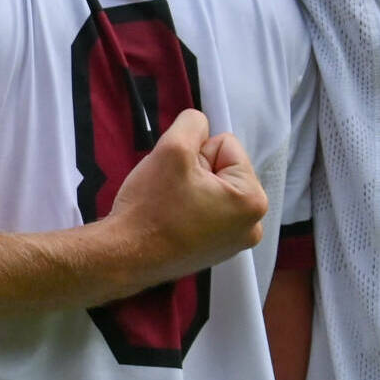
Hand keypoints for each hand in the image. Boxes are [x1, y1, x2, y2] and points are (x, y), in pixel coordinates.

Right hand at [101, 108, 267, 285]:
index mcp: (253, 199)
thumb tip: (200, 124)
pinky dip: (190, 210)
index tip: (178, 175)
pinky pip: (208, 212)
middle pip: (223, 169)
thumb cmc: (152, 205)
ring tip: (170, 206)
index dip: (196, 153)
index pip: (226, 146)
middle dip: (196, 172)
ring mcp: (236, 243)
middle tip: (171, 190)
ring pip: (214, 190)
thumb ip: (193, 123)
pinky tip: (171, 221)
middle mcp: (254, 225)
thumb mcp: (172, 148)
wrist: (125, 256)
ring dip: (192, 189)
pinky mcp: (216, 252)